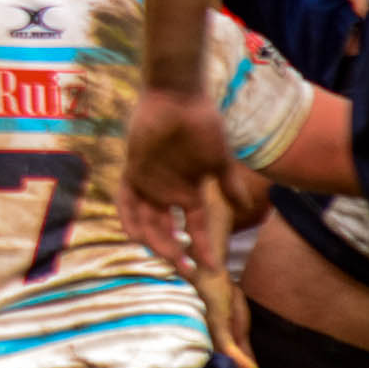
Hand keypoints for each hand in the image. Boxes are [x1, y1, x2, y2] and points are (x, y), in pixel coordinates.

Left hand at [118, 86, 230, 274]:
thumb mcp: (218, 160)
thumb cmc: (201, 125)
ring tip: (169, 256)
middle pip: (164, 230)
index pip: (193, 228)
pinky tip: (136, 234)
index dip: (202, 248)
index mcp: (185, 193)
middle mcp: (164, 193)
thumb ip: (228, 184)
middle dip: (174, 252)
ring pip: (145, 221)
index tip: (212, 268)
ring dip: (154, 241)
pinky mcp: (133, 169)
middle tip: (186, 269)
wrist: (181, 98)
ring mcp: (147, 183)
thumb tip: (244, 204)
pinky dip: (128, 217)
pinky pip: (124, 198)